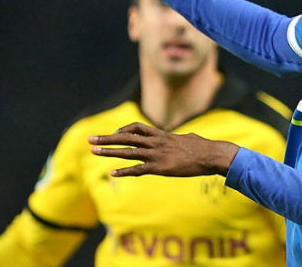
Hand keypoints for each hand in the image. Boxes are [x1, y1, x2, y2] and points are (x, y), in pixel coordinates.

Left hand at [89, 122, 239, 177]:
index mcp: (161, 135)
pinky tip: (112, 173)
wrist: (210, 155)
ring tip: (93, 152)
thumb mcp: (188, 139)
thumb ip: (180, 139)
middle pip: (126, 137)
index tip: (113, 134)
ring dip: (109, 152)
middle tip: (90, 140)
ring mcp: (156, 155)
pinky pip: (138, 169)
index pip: (136, 128)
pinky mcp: (160, 168)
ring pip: (127, 152)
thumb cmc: (203, 147)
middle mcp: (155, 143)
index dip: (123, 130)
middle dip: (107, 139)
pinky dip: (124, 171)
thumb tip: (185, 137)